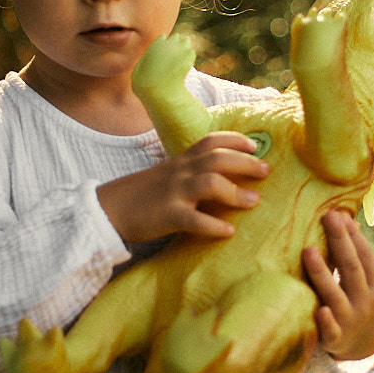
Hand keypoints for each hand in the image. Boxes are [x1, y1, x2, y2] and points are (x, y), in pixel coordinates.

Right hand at [97, 132, 268, 243]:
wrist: (107, 209)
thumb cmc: (142, 195)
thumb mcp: (167, 176)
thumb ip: (191, 173)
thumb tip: (222, 179)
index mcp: (180, 162)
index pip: (210, 141)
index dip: (235, 140)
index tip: (254, 146)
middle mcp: (179, 172)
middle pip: (217, 158)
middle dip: (245, 162)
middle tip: (266, 171)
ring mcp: (173, 193)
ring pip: (209, 183)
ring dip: (235, 191)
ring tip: (254, 202)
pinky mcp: (166, 216)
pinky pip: (193, 220)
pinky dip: (213, 226)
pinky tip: (228, 232)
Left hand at [301, 210, 373, 361]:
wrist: (366, 348)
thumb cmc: (361, 303)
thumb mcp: (368, 283)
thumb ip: (357, 255)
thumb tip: (344, 217)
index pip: (366, 257)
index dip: (353, 236)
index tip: (338, 214)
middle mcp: (366, 301)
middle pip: (351, 268)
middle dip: (340, 241)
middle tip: (328, 217)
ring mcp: (351, 320)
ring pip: (335, 295)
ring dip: (322, 273)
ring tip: (307, 250)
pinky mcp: (336, 340)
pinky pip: (331, 331)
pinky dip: (326, 322)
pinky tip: (319, 310)